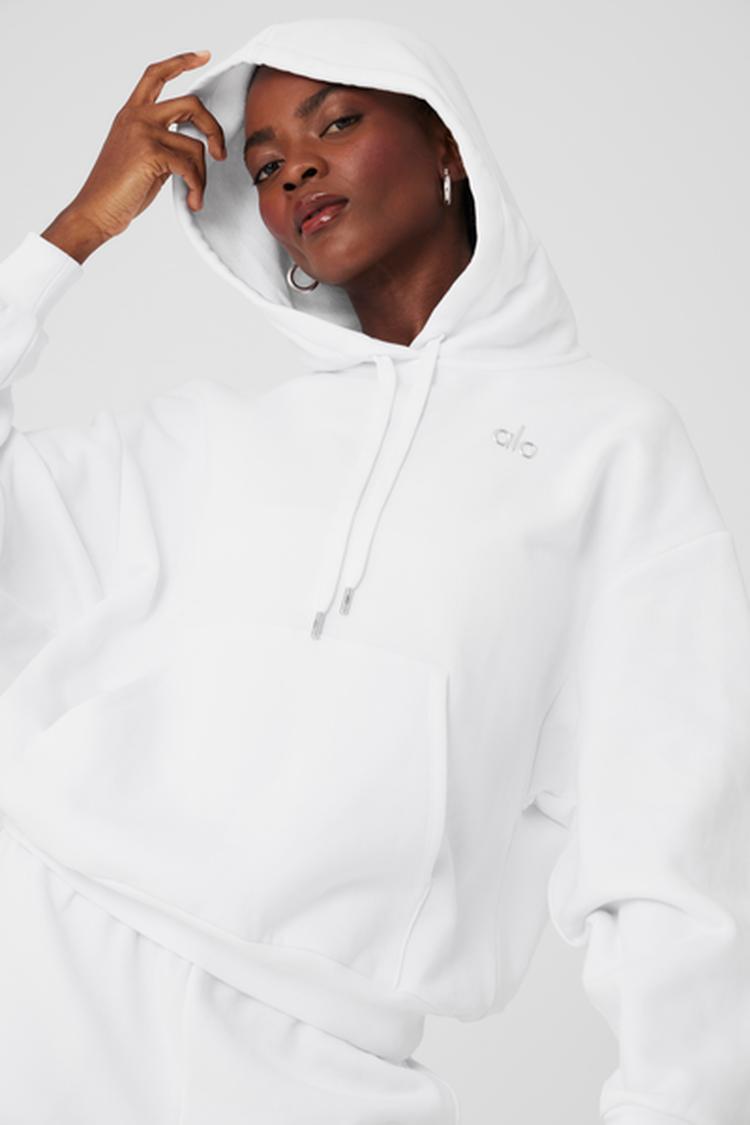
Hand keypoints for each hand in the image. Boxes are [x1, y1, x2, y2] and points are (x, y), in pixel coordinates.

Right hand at [42, 49, 225, 261]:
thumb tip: (195, 143)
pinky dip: (197, 187)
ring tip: (196, 194)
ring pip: (196, 145)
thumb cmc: (119, 190)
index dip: (181, 62)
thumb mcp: (142, 156)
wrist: (96, 210)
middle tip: (220, 153)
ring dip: (202, 175)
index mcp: (131, 113)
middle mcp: (137, 116)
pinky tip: (193, 201)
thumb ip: (163, 141)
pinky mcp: (150, 152)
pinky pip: (191, 167)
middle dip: (214, 128)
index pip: (156, 75)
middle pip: (191, 104)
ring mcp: (143, 132)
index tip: (203, 56)